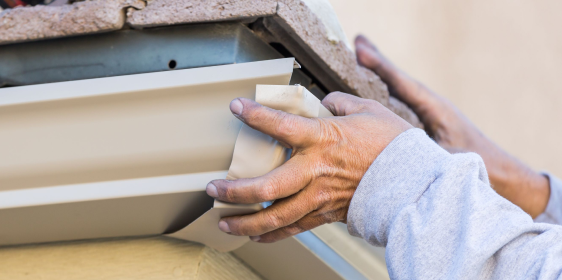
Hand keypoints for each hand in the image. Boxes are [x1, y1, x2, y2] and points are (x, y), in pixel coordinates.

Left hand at [206, 93, 411, 241]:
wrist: (419, 183)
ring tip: (223, 222)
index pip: (279, 125)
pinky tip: (254, 237)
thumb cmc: (395, 145)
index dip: (255, 115)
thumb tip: (324, 103)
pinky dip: (272, 235)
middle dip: (233, 191)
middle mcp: (315, 171)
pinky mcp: (328, 215)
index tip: (236, 107)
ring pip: (275, 217)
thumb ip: (339, 105)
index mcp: (323, 139)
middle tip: (212, 190)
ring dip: (245, 222)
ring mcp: (320, 197)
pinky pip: (294, 229)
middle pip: (265, 187)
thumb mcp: (368, 111)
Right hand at [355, 35, 549, 217]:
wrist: (501, 172)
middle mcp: (432, 105)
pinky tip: (375, 87)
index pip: (403, 84)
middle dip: (378, 62)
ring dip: (381, 74)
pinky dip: (387, 89)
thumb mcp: (448, 159)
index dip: (381, 68)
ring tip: (362, 55)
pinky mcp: (428, 121)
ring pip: (400, 88)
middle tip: (359, 41)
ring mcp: (430, 112)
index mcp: (436, 109)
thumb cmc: (479, 165)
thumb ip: (423, 152)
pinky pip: (402, 100)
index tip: (361, 52)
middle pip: (399, 80)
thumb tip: (394, 147)